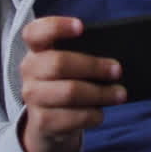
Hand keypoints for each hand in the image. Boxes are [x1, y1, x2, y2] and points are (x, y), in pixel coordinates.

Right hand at [18, 16, 125, 151]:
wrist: (50, 125)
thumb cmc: (68, 84)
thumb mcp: (72, 67)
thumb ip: (84, 56)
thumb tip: (113, 60)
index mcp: (37, 50)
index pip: (35, 32)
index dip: (56, 26)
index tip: (81, 27)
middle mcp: (29, 71)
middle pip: (59, 63)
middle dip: (93, 66)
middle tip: (117, 70)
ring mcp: (32, 97)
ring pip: (69, 92)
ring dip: (100, 94)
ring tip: (120, 94)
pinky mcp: (41, 122)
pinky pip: (73, 117)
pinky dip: (93, 115)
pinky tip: (100, 113)